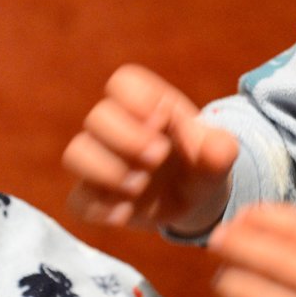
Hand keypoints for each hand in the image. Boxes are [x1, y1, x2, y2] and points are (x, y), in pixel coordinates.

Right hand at [62, 64, 237, 233]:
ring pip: (76, 155)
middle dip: (127, 139)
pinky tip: (126, 213)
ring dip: (106, 171)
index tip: (164, 121)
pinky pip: (77, 201)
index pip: (123, 82)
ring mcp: (100, 163)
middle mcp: (115, 129)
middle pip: (97, 118)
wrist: (194, 199)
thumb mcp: (218, 155)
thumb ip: (220, 148)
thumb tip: (214, 149)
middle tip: (158, 158)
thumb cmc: (200, 162)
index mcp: (145, 105)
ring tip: (138, 186)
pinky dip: (99, 209)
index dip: (138, 100)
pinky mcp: (93, 198)